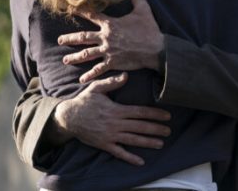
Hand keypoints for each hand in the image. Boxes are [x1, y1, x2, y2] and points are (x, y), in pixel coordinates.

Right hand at [53, 73, 170, 165]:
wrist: (68, 117)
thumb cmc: (84, 101)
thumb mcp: (96, 88)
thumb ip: (111, 82)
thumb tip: (126, 76)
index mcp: (116, 110)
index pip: (140, 112)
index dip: (154, 114)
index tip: (167, 116)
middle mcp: (115, 124)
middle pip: (140, 127)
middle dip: (156, 129)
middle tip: (169, 130)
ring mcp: (110, 136)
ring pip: (133, 140)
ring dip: (148, 142)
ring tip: (160, 143)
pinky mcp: (104, 144)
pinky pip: (119, 153)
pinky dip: (130, 158)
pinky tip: (140, 161)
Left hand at [59, 0, 163, 82]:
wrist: (156, 49)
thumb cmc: (149, 29)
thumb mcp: (143, 9)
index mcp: (111, 24)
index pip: (92, 16)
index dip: (81, 12)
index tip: (70, 10)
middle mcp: (106, 38)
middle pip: (84, 38)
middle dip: (70, 39)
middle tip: (59, 40)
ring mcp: (108, 51)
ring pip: (87, 54)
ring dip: (75, 57)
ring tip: (65, 60)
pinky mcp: (113, 63)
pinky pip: (98, 69)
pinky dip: (90, 75)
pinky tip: (81, 80)